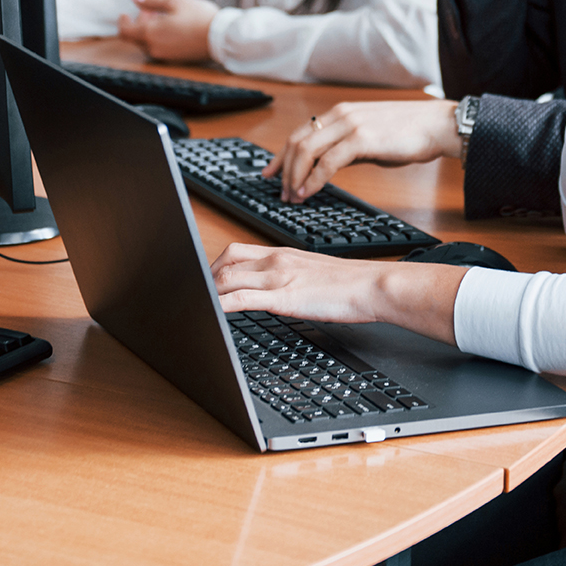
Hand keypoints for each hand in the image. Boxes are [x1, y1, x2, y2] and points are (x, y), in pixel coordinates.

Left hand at [117, 0, 219, 60]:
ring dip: (149, 31)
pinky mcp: (175, 59)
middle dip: (139, 23)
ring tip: (164, 18)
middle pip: (136, 38)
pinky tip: (172, 29)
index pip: (125, 32)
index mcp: (150, 33)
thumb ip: (150, 1)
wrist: (220, 37)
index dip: (123, 22)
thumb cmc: (198, 17)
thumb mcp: (173, 2)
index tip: (126, 14)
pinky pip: (159, 49)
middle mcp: (154, 48)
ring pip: (148, 44)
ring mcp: (165, 56)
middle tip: (150, 10)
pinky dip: (159, 38)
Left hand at [211, 242, 465, 344]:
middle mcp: (276, 260)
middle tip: (193, 295)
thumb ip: (290, 276)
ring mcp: (279, 276)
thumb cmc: (350, 283)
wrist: (372, 284)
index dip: (214, 266)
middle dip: (204, 279)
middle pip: (226, 262)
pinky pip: (242, 298)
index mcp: (283, 253)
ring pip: (228, 278)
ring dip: (207, 291)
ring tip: (193, 306)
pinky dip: (221, 305)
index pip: (237, 252)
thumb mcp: (313, 272)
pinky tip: (210, 313)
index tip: (203, 280)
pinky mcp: (284, 295)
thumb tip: (275, 289)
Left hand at [265, 100, 459, 201]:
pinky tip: (309, 192)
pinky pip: (328, 162)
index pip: (300, 132)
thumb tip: (328, 165)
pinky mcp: (362, 139)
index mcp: (341, 112)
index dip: (281, 155)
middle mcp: (341, 115)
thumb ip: (347, 146)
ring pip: (307, 150)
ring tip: (293, 196)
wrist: (437, 124)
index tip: (271, 173)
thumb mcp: (370, 135)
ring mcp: (350, 125)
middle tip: (280, 192)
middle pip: (297, 141)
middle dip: (284, 170)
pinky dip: (313, 180)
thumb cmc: (409, 132)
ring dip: (295, 176)